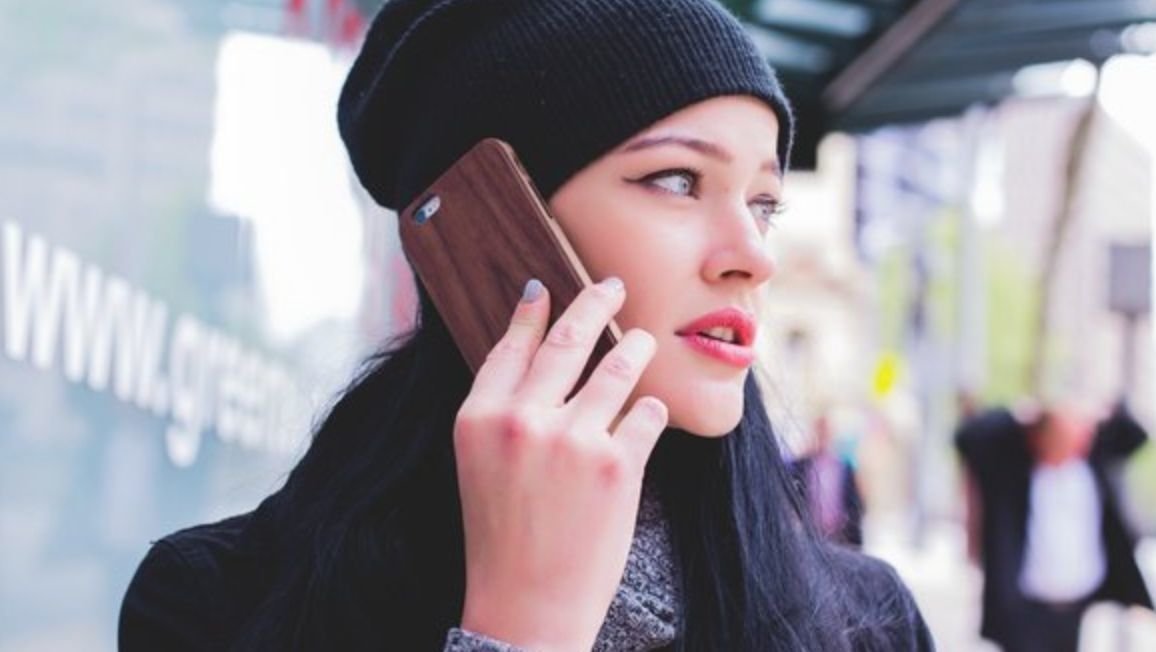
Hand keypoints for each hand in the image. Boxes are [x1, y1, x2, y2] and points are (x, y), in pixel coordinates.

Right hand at [454, 278, 667, 651]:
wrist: (526, 605)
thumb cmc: (502, 535)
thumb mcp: (479, 463)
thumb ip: (503, 407)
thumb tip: (536, 344)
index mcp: (479, 417)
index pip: (512, 345)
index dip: (533, 311)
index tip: (550, 287)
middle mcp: (522, 420)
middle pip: (569, 339)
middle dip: (596, 303)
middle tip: (613, 286)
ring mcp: (572, 440)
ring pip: (619, 366)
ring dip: (635, 349)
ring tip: (644, 342)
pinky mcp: (616, 464)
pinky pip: (646, 413)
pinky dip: (649, 410)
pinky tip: (645, 414)